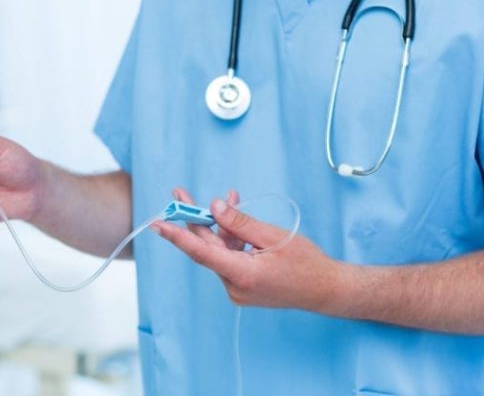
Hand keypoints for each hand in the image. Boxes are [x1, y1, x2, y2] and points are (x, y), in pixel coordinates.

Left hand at [154, 193, 342, 312]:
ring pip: (219, 251)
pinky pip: (229, 258)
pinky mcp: (242, 287)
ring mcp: (237, 289)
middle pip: (207, 248)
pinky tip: (237, 220)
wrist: (326, 289)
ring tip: (230, 199)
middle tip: (180, 194)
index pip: (201, 252)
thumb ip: (240, 222)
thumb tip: (214, 207)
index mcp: (242, 275)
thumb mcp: (273, 236)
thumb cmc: (306, 263)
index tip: (157, 224)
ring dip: (221, 226)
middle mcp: (235, 286)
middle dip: (196, 219)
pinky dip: (231, 239)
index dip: (177, 236)